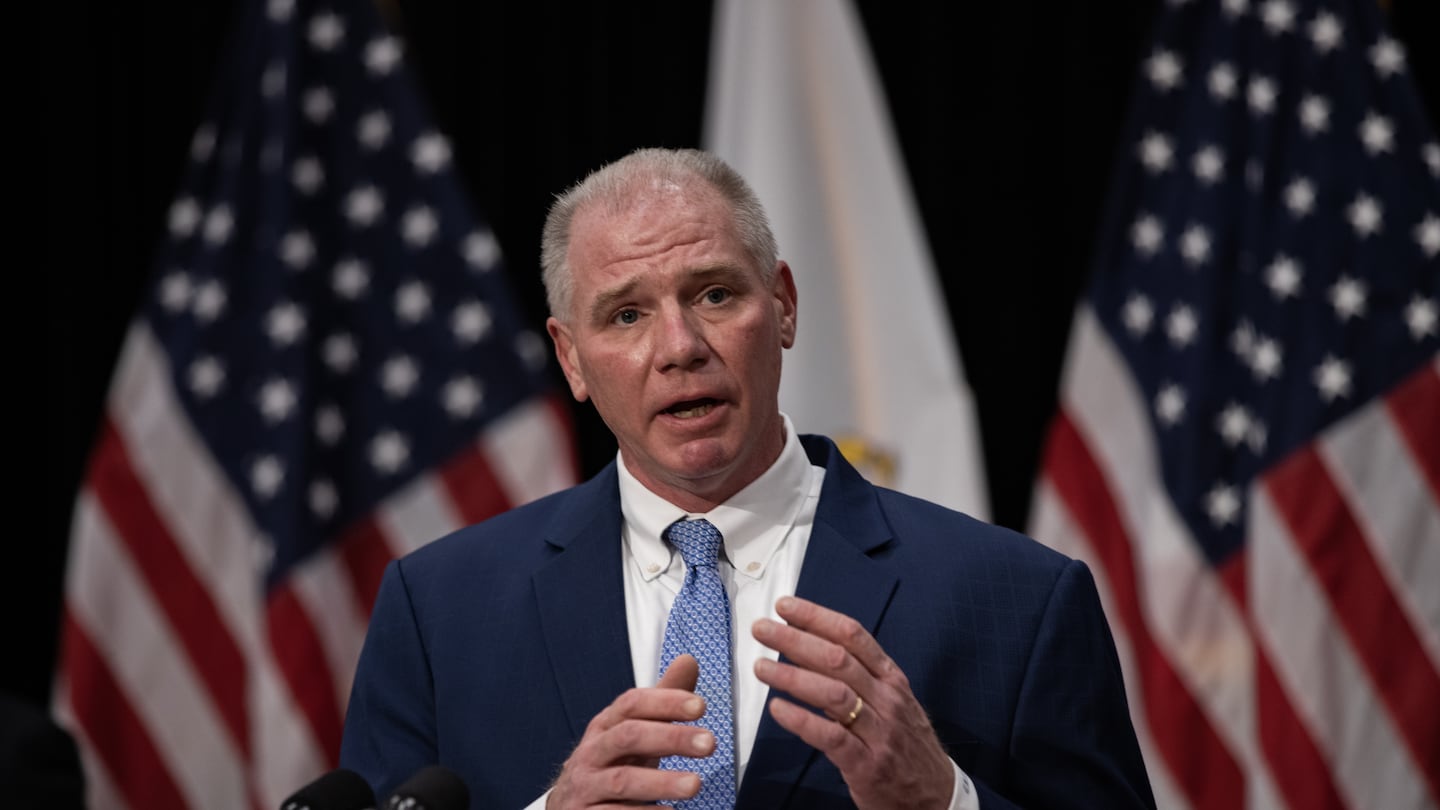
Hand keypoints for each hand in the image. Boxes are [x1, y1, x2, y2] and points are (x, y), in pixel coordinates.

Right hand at [547, 654, 715, 808]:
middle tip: (709, 744)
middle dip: (671, 738)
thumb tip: (688, 660)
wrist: (570, 808)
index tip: (701, 706)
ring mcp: (586, 786)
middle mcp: (592, 752)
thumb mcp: (634, 732)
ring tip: (696, 784)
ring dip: (661, 782)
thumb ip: (662, 702)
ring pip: (622, 780)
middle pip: (629, 737)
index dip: (666, 701)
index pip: (632, 703)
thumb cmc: (612, 764)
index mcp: (605, 725)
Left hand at [752, 596, 954, 809]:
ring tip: (761, 667)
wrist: (936, 794)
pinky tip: (778, 709)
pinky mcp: (867, 764)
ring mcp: (878, 732)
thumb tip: (808, 650)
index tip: (785, 607)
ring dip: (793, 676)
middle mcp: (886, 699)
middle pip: (837, 659)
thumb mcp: (891, 701)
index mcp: (890, 678)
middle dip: (795, 640)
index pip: (853, 636)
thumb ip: (856, 678)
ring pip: (833, 694)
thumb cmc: (905, 743)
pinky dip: (802, 721)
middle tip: (762, 629)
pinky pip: (831, 737)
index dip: (817, 618)